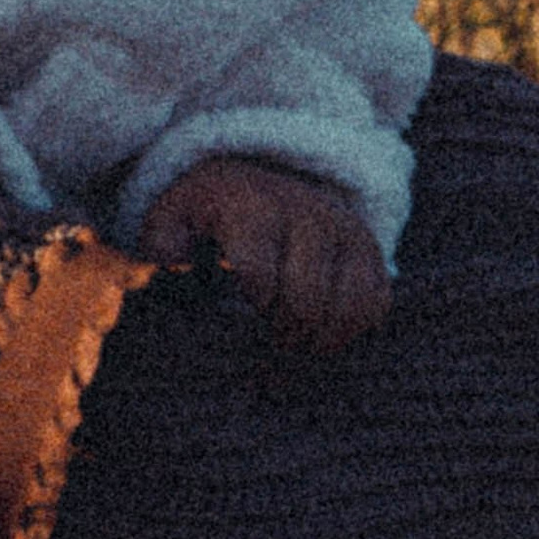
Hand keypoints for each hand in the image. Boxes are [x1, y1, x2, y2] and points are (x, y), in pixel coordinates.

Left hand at [136, 156, 391, 351]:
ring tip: (291, 354)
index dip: (247, 312)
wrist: (252, 176)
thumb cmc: (205, 214)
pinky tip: (318, 341)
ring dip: (320, 341)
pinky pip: (376, 302)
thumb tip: (171, 264)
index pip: (259, 273)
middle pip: (307, 299)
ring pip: (351, 304)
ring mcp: (343, 229)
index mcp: (252, 206)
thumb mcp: (171, 218)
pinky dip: (351, 331)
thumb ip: (162, 243)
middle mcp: (307, 213)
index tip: (235, 330)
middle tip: (263, 361)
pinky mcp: (368, 247)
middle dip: (282, 338)